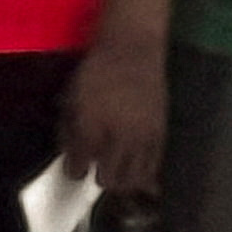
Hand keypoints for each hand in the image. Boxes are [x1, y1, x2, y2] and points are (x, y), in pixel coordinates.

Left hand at [61, 37, 166, 199]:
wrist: (132, 51)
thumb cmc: (95, 73)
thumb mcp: (71, 101)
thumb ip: (69, 132)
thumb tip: (72, 156)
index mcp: (90, 129)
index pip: (78, 168)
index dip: (74, 170)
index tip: (74, 168)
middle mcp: (118, 138)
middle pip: (110, 180)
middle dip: (100, 179)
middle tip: (96, 170)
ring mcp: (143, 138)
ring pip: (135, 180)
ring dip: (122, 181)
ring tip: (116, 173)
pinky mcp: (161, 134)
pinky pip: (154, 166)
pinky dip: (144, 174)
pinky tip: (137, 172)